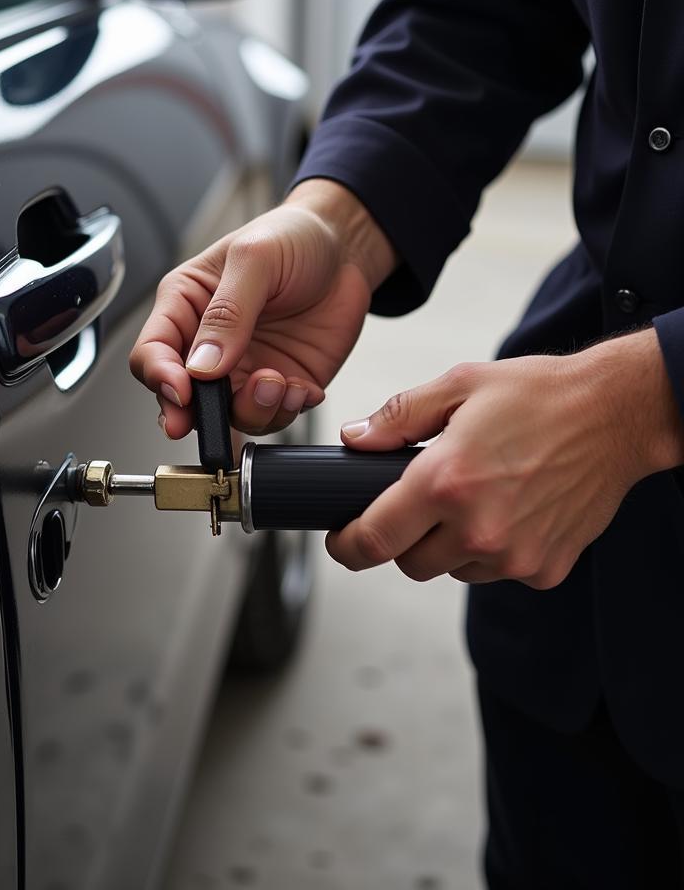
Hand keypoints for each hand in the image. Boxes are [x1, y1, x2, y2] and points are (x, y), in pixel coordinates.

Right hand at [130, 179, 396, 436]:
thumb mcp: (255, 259)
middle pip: (183, 397)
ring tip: (278, 383)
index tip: (182, 391)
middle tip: (217, 417)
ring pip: (230, 415)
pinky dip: (287, 411)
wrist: (347, 248)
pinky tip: (302, 386)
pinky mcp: (281, 383)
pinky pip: (274, 416)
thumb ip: (227, 312)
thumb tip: (202, 365)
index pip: (152, 351)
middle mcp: (209, 343)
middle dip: (199, 415)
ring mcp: (244, 368)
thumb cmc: (293, 237)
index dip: (159, 377)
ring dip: (254, 410)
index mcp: (186, 305)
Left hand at [328, 329, 683, 588]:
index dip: (347, 546)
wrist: (617, 414)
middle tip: (419, 503)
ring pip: (452, 570)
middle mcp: (478, 528)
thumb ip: (396, 417)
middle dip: (402, 538)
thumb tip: (355, 439)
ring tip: (473, 497)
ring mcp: (514, 556)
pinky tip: (508, 510)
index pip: (374, 540)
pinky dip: (491, 550)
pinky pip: (495, 572)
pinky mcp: (544, 569)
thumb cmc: (540, 395)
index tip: (341, 540)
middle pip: (409, 563)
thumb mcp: (457, 386)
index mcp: (446, 482)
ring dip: (448, 545)